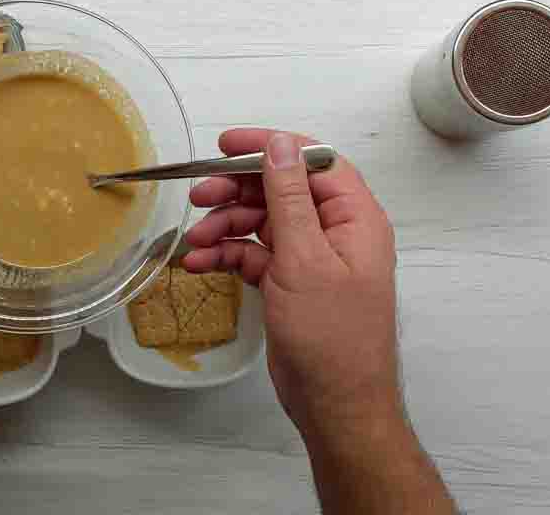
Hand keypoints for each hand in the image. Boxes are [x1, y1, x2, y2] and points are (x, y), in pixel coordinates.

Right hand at [183, 129, 398, 434]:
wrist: (335, 404)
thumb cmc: (332, 336)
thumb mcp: (305, 259)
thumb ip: (289, 198)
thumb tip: (281, 146)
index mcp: (353, 217)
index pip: (312, 161)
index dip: (270, 147)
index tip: (226, 145)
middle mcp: (335, 231)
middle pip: (281, 190)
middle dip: (237, 190)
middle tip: (198, 195)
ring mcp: (311, 258)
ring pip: (262, 222)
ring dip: (225, 226)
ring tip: (195, 240)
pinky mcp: (290, 283)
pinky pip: (254, 255)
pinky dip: (227, 255)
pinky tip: (200, 263)